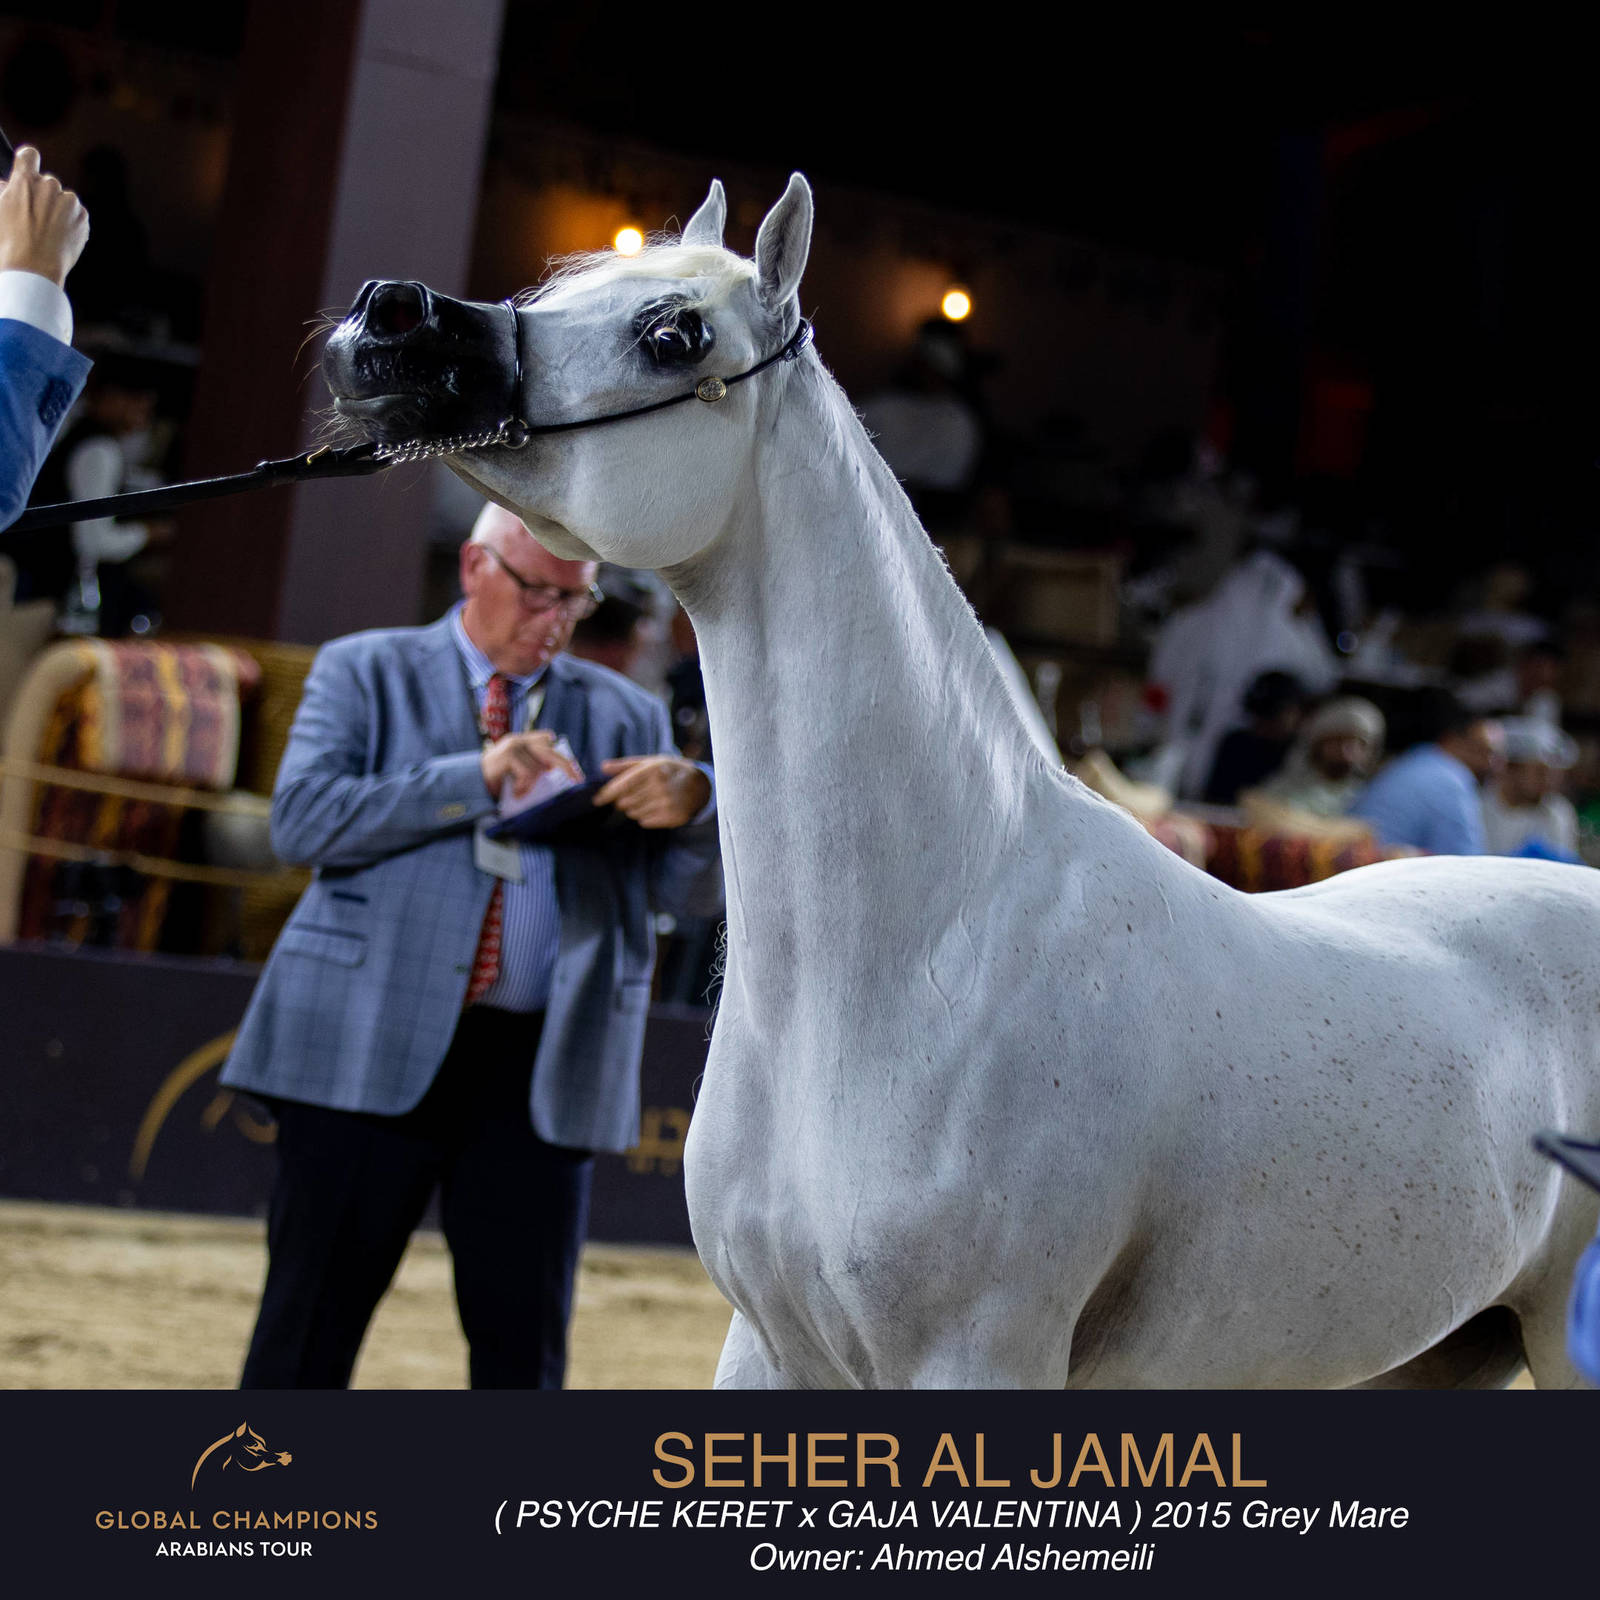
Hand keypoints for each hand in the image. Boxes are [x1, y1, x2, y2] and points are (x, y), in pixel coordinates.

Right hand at [0, 147, 88, 285]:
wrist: (32, 269)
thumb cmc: (8, 242)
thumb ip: (3, 191)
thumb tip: (7, 184)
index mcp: (24, 181)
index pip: (29, 155)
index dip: (27, 162)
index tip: (27, 169)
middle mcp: (49, 186)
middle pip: (47, 182)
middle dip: (41, 194)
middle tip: (33, 216)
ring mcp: (68, 202)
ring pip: (63, 198)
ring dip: (57, 208)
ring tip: (46, 230)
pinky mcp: (83, 218)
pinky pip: (76, 213)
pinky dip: (70, 221)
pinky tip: (58, 237)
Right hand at [481, 731, 581, 797]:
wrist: (469, 783)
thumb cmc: (494, 780)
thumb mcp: (516, 771)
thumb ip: (532, 766)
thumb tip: (552, 771)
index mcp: (521, 742)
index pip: (547, 740)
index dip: (561, 755)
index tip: (573, 771)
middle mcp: (518, 740)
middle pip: (550, 751)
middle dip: (566, 766)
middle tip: (576, 780)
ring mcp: (513, 746)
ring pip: (539, 767)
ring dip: (531, 784)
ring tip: (519, 791)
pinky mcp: (508, 755)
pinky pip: (528, 773)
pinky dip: (524, 786)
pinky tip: (516, 792)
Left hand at [594, 756, 710, 828]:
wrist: (697, 784)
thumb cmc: (668, 771)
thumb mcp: (649, 762)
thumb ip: (625, 766)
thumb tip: (602, 767)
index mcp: (652, 769)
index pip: (622, 785)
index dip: (606, 794)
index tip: (596, 800)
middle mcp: (659, 786)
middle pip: (624, 802)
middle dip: (624, 800)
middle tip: (635, 795)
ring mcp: (667, 803)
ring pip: (633, 813)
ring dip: (635, 809)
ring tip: (648, 800)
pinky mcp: (672, 817)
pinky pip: (644, 822)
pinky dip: (645, 817)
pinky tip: (655, 808)